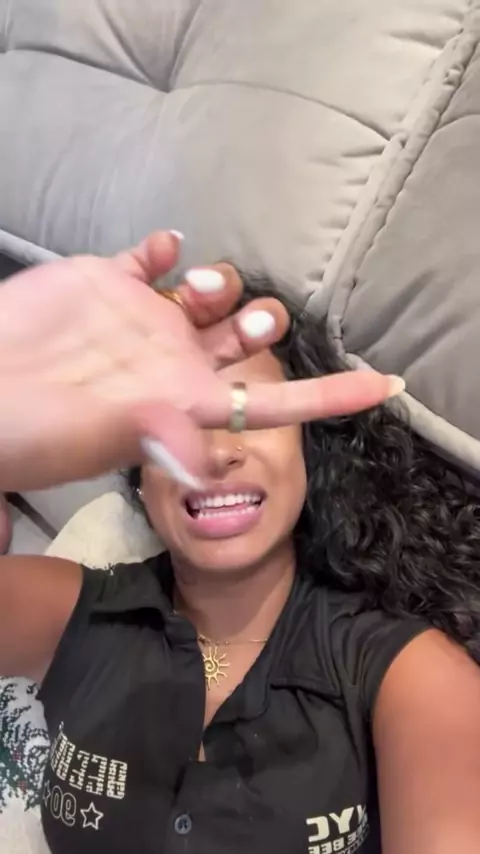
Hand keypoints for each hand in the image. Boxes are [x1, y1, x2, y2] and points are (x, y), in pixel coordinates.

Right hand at [0, 231, 398, 490]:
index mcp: (180, 405)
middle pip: (246, 342)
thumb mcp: (89, 438)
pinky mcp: (106, 283)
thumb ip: (156, 437)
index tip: (385, 387)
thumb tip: (215, 463)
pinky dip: (170, 248)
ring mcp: (140, 321)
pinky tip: (167, 247)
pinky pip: (153, 259)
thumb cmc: (25, 429)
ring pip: (211, 294)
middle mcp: (170, 362)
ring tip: (198, 286)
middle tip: (251, 323)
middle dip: (264, 325)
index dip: (330, 396)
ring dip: (224, 283)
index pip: (271, 404)